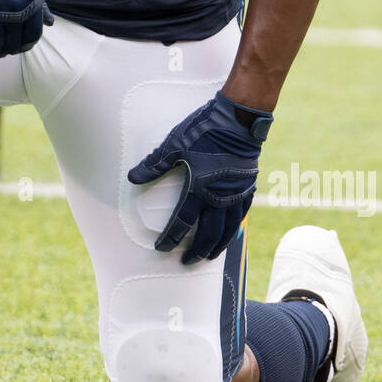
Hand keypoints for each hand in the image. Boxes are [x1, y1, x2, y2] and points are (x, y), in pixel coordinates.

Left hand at [127, 92, 271, 263]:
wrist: (238, 119)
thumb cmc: (205, 130)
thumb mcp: (174, 145)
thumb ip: (154, 165)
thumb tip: (133, 178)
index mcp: (200, 188)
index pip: (182, 222)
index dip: (171, 238)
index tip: (162, 248)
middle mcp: (220, 197)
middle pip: (209, 233)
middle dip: (196, 251)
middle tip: (187, 262)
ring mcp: (237, 193)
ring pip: (228, 229)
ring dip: (218, 245)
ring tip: (209, 256)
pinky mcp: (248, 186)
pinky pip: (242, 214)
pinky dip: (234, 227)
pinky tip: (230, 232)